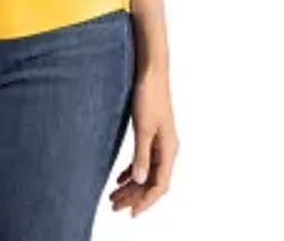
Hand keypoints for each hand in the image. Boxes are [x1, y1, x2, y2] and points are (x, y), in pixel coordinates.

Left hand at [109, 66, 178, 217]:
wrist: (151, 70)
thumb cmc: (149, 95)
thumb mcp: (143, 127)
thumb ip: (142, 155)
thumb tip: (138, 180)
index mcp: (169, 149)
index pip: (159, 185)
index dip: (145, 201)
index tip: (130, 213)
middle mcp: (168, 148)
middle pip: (152, 181)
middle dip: (134, 196)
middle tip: (115, 206)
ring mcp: (160, 140)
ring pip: (147, 171)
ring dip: (132, 185)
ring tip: (114, 196)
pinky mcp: (152, 132)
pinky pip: (144, 159)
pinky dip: (132, 170)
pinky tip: (120, 178)